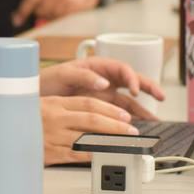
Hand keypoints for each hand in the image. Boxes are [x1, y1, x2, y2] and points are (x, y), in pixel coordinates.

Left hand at [12, 0, 99, 26]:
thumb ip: (31, 2)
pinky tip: (65, 12)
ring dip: (51, 17)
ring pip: (50, 17)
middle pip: (40, 11)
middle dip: (42, 13)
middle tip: (50, 7)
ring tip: (59, 8)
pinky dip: (60, 19)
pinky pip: (61, 20)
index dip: (23, 12)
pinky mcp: (75, 7)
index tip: (16, 21)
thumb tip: (16, 19)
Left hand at [39, 57, 163, 119]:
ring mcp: (103, 95)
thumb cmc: (47, 80)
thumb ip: (83, 77)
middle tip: (161, 97)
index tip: (134, 89)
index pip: (121, 69)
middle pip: (131, 82)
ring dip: (141, 108)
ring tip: (154, 119)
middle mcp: (104, 80)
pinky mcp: (99, 108)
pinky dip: (128, 118)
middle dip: (148, 87)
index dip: (131, 78)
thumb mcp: (63, 75)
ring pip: (128, 100)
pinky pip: (118, 112)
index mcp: (97, 67)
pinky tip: (136, 126)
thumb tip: (104, 83)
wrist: (33, 95)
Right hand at [40, 95, 141, 164]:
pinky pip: (76, 154)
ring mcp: (53, 136)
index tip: (123, 115)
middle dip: (116, 125)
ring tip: (124, 143)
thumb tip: (89, 113)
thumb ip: (62, 109)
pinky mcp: (49, 153)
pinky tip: (103, 155)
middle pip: (92, 120)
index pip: (88, 104)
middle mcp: (55, 118)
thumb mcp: (39, 107)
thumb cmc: (20, 121)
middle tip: (131, 130)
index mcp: (54, 104)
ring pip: (87, 137)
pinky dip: (92, 155)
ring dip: (109, 141)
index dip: (109, 110)